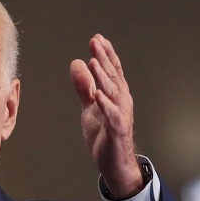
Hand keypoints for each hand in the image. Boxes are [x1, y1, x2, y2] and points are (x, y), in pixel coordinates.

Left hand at [70, 34, 141, 198]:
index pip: (111, 70)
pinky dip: (105, 105)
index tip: (96, 38)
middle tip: (95, 42)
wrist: (114, 162)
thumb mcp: (89, 107)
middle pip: (112, 76)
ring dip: (103, 77)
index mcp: (116, 95)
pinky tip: (97, 95)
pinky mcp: (117, 130)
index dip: (105, 54)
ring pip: (112, 92)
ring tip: (94, 62)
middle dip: (104, 58)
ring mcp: (120, 115)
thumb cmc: (104, 134)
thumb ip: (84, 87)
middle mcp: (122, 101)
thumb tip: (77, 63)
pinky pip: (112, 115)